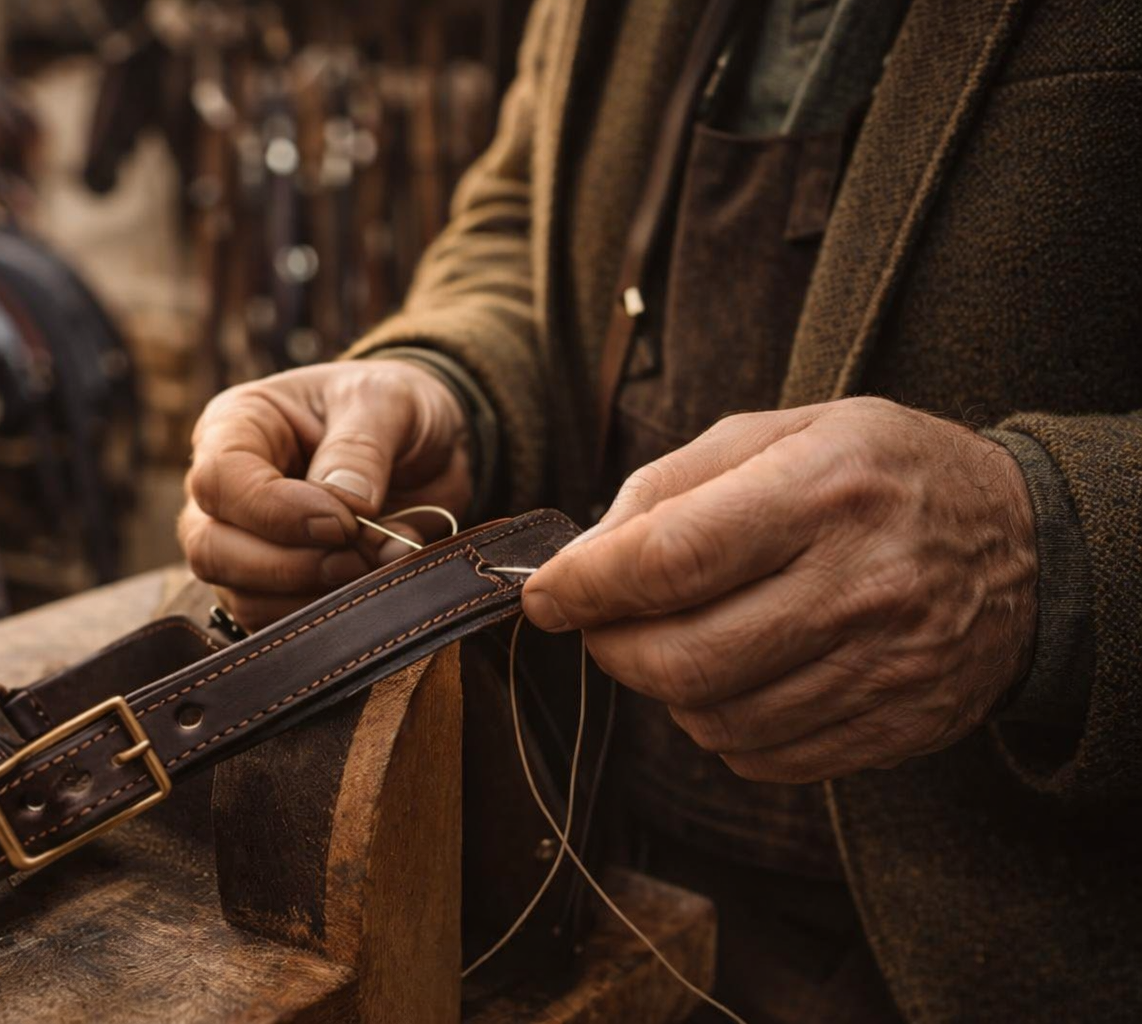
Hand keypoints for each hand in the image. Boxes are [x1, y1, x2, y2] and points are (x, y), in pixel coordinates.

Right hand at [181, 360, 471, 629]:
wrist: (429, 446)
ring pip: (241, 595)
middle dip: (290, 565)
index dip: (277, 512)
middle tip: (361, 553)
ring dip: (314, 596)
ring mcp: (241, 544)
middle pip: (211, 549)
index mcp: (236, 426)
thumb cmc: (393, 409)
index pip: (220, 480)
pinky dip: (326, 619)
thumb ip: (362, 446)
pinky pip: (276, 624)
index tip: (345, 521)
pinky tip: (371, 584)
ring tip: (378, 562)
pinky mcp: (272, 588)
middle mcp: (225, 490)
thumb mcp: (387, 401)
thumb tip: (347, 504)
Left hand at [522, 398, 1037, 782]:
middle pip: (683, 658)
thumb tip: (578, 559)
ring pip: (715, 719)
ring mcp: (884, 666)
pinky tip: (735, 678)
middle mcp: (859, 583)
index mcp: (823, 489)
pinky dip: (720, 727)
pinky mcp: (897, 726)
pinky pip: (762, 758)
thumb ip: (667, 486)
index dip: (587, 586)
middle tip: (602, 622)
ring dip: (665, 689)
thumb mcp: (781, 432)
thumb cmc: (878, 475)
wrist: (1027, 545)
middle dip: (612, 647)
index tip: (544, 595)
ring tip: (679, 639)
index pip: (671, 557)